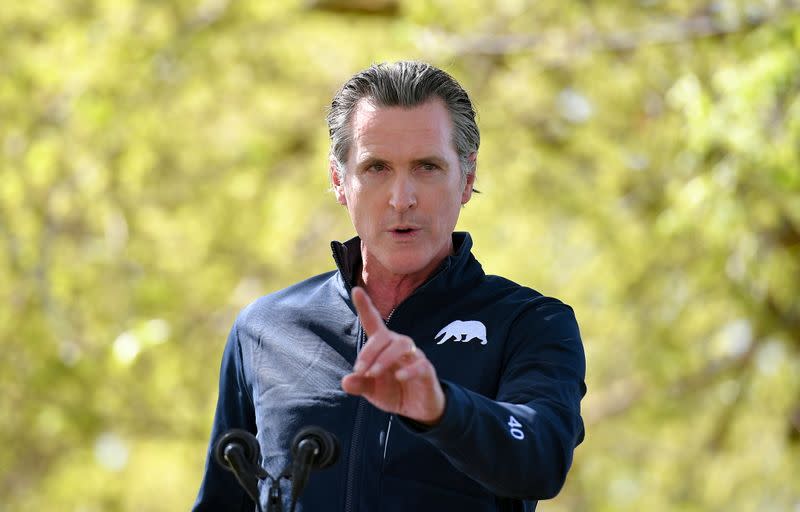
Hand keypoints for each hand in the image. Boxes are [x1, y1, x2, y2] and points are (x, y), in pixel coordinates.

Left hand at [341, 287, 445, 425]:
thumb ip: (359, 385)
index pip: (373, 322)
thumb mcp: (372, 391)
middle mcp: (399, 346)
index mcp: (383, 347)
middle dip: (369, 351)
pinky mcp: (426, 370)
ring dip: (384, 358)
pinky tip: (399, 377)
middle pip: (384, 336)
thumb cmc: (394, 392)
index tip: (356, 289)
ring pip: (401, 345)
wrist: (418, 410)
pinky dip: (409, 370)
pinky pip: (419, 364)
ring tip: (373, 373)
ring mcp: (414, 356)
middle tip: (360, 370)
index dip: (365, 306)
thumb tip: (346, 381)